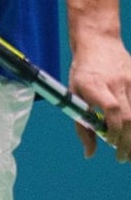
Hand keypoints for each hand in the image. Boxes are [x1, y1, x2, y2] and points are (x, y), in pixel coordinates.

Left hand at [69, 34, 130, 161]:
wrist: (98, 41)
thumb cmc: (83, 71)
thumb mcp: (74, 93)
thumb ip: (82, 124)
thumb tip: (90, 154)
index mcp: (94, 84)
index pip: (111, 109)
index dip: (113, 130)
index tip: (109, 142)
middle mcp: (114, 82)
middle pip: (128, 117)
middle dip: (127, 142)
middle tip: (123, 158)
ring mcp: (129, 80)